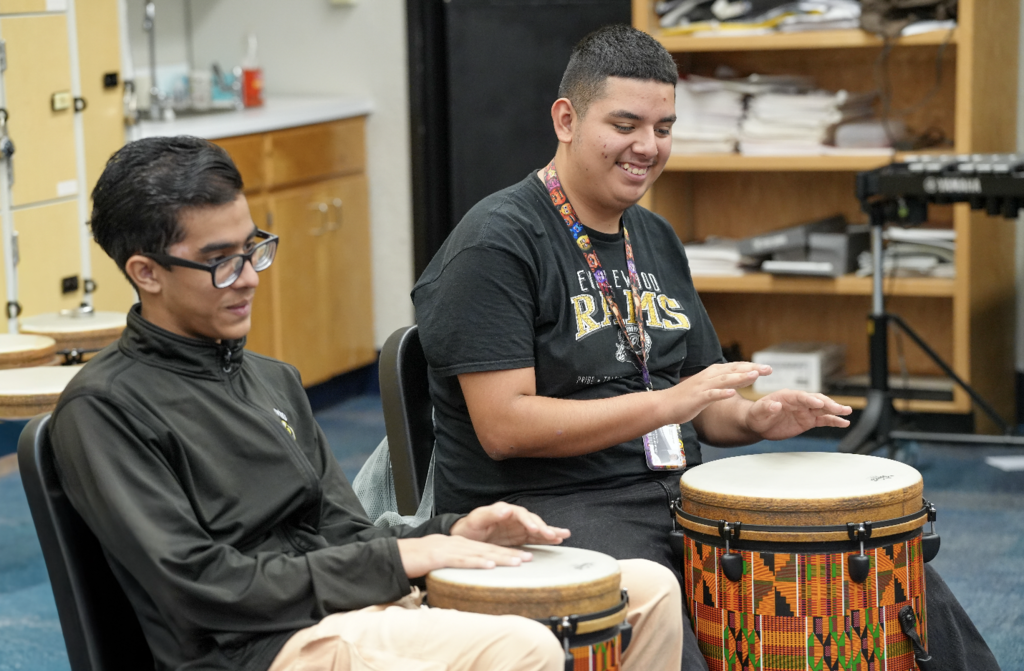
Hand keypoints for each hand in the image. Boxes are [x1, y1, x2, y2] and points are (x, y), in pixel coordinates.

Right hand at [396, 534, 534, 578]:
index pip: (487, 549)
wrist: (396, 555)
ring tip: (518, 562)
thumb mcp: (442, 561)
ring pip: (480, 553)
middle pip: (488, 549)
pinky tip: (489, 566)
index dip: (506, 553)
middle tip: (529, 558)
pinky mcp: (439, 556)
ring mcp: (449, 549)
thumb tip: (472, 577)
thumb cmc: (417, 561)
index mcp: (459, 545)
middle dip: (510, 554)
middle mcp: (457, 544)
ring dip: (500, 558)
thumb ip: (457, 566)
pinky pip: (461, 560)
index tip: (524, 557)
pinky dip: (477, 563)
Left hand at [450, 502, 570, 546]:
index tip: (536, 529)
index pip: (521, 514)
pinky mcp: (520, 538)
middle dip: (544, 528)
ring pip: (538, 529)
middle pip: (533, 521)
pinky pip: (536, 538)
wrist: (466, 537)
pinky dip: (546, 539)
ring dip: (550, 532)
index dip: (529, 521)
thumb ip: (490, 513)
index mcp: (505, 511)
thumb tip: (507, 508)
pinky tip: (557, 541)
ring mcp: (519, 528)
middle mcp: (515, 518)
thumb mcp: (477, 519)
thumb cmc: (469, 527)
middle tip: (554, 535)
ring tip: (564, 535)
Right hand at [667, 362, 771, 424]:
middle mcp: (708, 377)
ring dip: (739, 377)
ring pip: (724, 380)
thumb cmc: (686, 398)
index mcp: (712, 373)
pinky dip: (721, 393)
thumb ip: (722, 382)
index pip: (735, 367)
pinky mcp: (697, 398)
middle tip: (768, 369)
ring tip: (754, 376)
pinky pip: (711, 395)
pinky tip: (732, 393)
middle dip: (751, 369)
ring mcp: (702, 387)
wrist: (664, 405)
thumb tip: (740, 380)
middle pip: (733, 370)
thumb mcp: (707, 387)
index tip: (767, 368)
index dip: (751, 366)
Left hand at [745, 389, 851, 440]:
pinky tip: (844, 423)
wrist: (758, 424)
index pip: (801, 396)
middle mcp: (799, 402)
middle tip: (839, 408)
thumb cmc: (757, 415)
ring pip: (823, 409)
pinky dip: (833, 421)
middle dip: (828, 404)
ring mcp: (805, 411)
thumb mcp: (758, 412)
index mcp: (787, 396)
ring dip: (835, 410)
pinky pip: (823, 420)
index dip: (810, 400)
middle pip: (816, 400)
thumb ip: (766, 407)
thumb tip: (775, 405)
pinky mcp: (808, 421)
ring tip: (847, 412)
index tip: (819, 403)